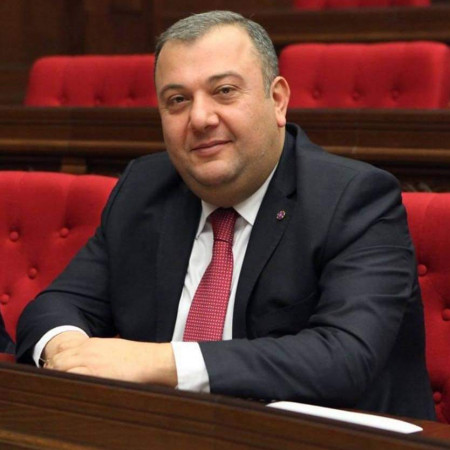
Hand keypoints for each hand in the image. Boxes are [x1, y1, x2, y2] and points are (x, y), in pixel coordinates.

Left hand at [44, 335, 176, 386]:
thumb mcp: (113, 347)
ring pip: (61, 367)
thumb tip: (89, 358)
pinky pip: (71, 377)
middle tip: (54, 381)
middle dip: (53, 370)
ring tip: (60, 387)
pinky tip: (70, 389)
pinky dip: (66, 382)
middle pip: (58, 359)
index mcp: (91, 343)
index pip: (63, 350)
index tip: (55, 371)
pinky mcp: (95, 374)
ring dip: (57, 376)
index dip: (56, 362)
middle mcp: (87, 351)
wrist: (148, 360)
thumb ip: (97, 351)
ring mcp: (90, 362)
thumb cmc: (134, 357)